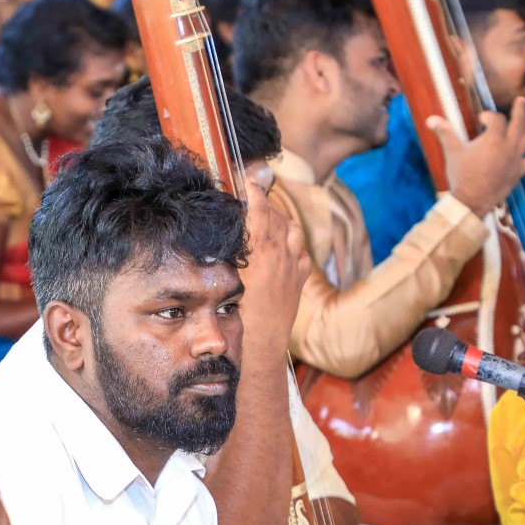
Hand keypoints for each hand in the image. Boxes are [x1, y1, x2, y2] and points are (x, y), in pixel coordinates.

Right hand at [238, 179, 310, 348]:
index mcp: (259, 249)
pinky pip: (302, 252)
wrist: (261, 344)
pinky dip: (294, 243)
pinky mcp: (299, 280)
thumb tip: (223, 234)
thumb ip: (228, 251)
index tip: (249, 180)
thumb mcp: (225, 278)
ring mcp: (293, 266)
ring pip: (293, 230)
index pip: (260, 207)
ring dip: (282, 220)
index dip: (254, 189)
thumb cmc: (236, 314)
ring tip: (271, 219)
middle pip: (277, 215)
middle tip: (255, 196)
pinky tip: (285, 247)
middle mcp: (280, 253)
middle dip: (266, 201)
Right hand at [432, 95, 524, 218]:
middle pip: (517, 122)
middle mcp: (508, 146)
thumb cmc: (461, 175)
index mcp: (493, 139)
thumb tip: (430, 119)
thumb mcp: (452, 152)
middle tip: (521, 100)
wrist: (471, 201)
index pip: (496, 119)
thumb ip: (445, 132)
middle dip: (518, 110)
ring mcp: (516, 158)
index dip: (489, 116)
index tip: (481, 120)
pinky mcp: (519, 171)